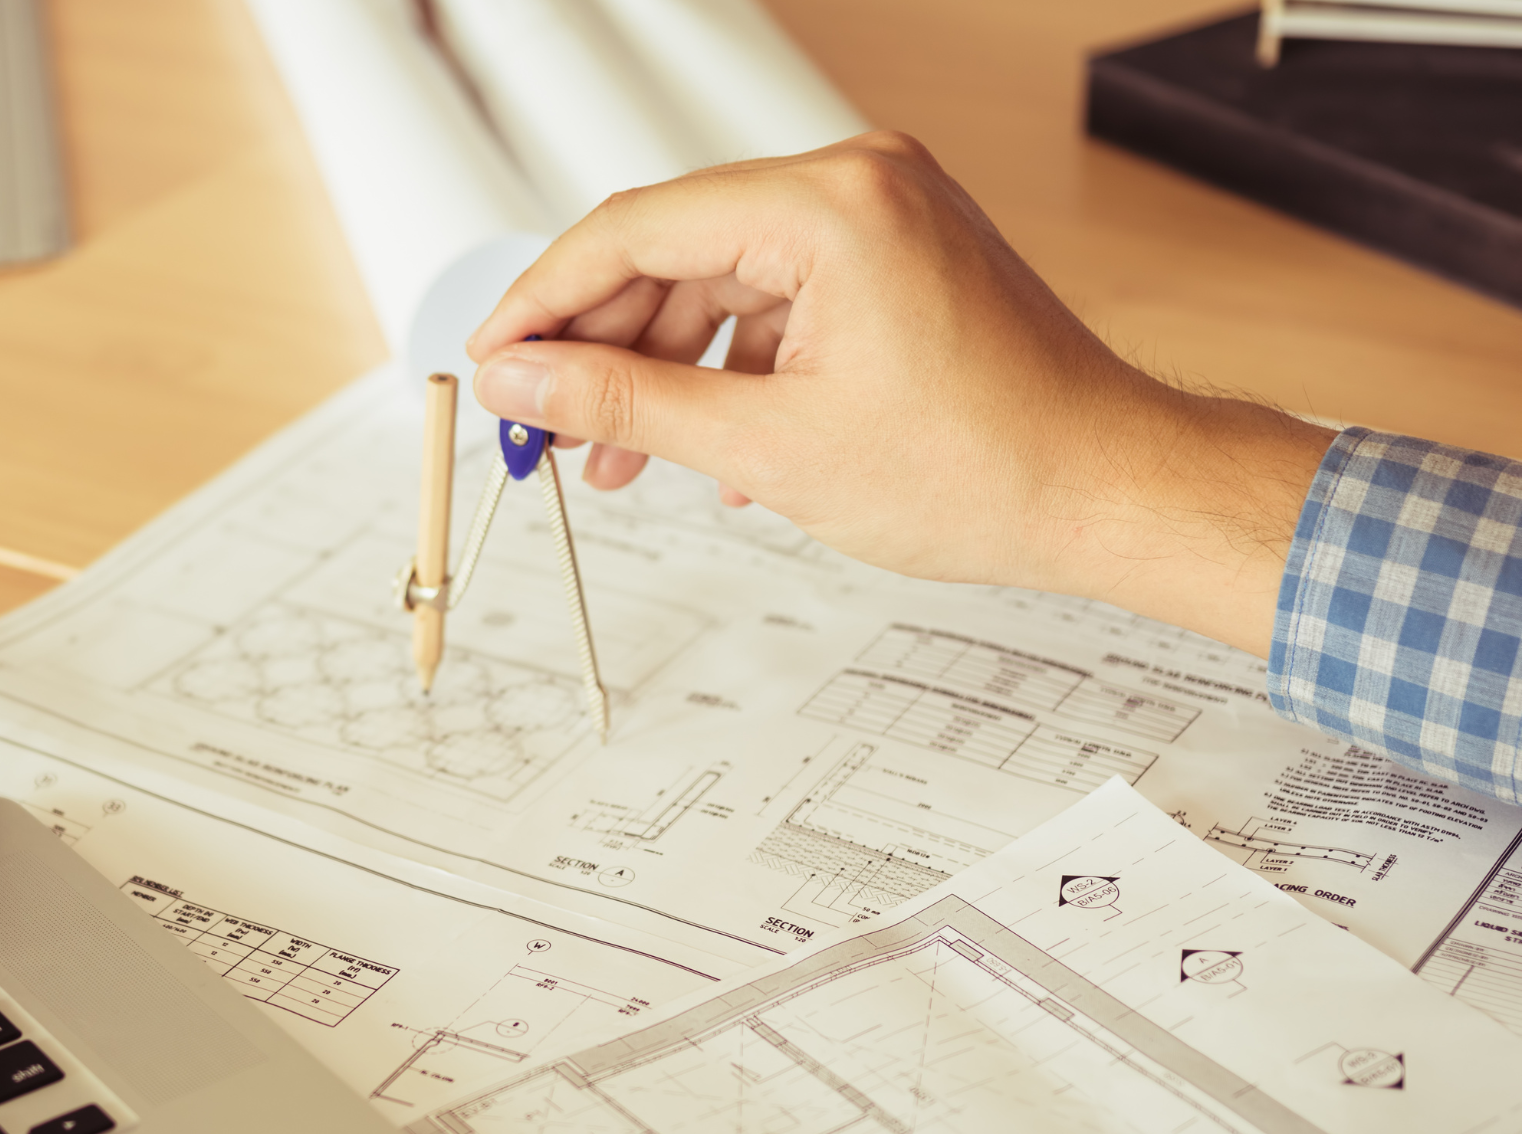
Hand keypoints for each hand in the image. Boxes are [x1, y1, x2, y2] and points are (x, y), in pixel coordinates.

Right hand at [466, 133, 1333, 658]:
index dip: (541, 300)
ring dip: (657, 367)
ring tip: (616, 458)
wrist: (1107, 490)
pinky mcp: (891, 255)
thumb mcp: (768, 445)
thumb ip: (624, 400)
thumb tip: (520, 376)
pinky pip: (771, 296)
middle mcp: (856, 183)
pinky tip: (701, 443)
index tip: (488, 361)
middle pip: (670, 248)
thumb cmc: (985, 466)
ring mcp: (878, 214)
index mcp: (829, 204)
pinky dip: (725, 365)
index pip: (635, 228)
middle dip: (596, 345)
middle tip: (541, 426)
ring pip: (715, 278)